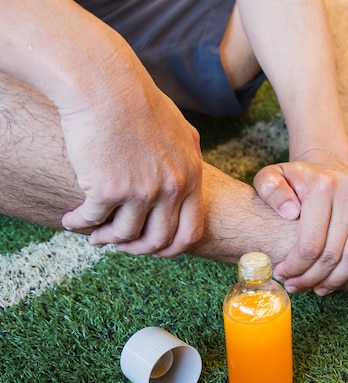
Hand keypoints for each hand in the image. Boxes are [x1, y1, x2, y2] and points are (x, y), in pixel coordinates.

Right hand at [60, 68, 203, 256]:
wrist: (106, 84)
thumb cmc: (139, 100)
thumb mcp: (180, 128)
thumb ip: (189, 155)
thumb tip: (192, 172)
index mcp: (191, 175)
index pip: (191, 231)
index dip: (172, 248)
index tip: (154, 248)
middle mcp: (172, 187)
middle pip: (158, 240)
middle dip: (138, 249)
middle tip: (122, 245)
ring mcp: (142, 190)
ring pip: (125, 235)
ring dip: (107, 240)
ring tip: (94, 235)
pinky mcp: (109, 189)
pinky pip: (92, 220)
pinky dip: (79, 224)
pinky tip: (71, 221)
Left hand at [254, 160, 347, 292]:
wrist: (326, 165)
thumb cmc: (296, 180)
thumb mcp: (271, 177)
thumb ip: (270, 190)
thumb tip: (290, 212)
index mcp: (320, 185)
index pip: (310, 244)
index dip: (295, 267)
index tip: (283, 275)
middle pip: (332, 253)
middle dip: (312, 277)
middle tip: (298, 286)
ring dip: (337, 278)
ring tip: (319, 286)